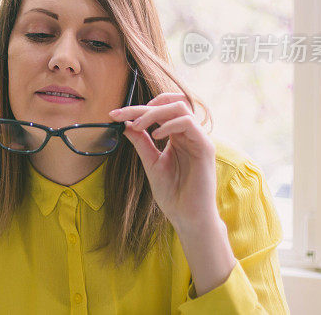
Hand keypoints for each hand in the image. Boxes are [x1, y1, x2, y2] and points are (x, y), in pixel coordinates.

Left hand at [109, 93, 216, 228]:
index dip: (136, 110)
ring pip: (179, 107)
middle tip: (121, 115)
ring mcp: (198, 139)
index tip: (114, 115)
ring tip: (137, 125)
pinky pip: (188, 123)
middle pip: (169, 104)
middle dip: (142, 107)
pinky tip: (155, 136)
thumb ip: (141, 142)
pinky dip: (169, 125)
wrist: (188, 217)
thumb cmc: (172, 193)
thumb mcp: (151, 163)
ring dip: (155, 113)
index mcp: (177, 136)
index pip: (159, 112)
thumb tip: (125, 124)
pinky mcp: (206, 147)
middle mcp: (189, 134)